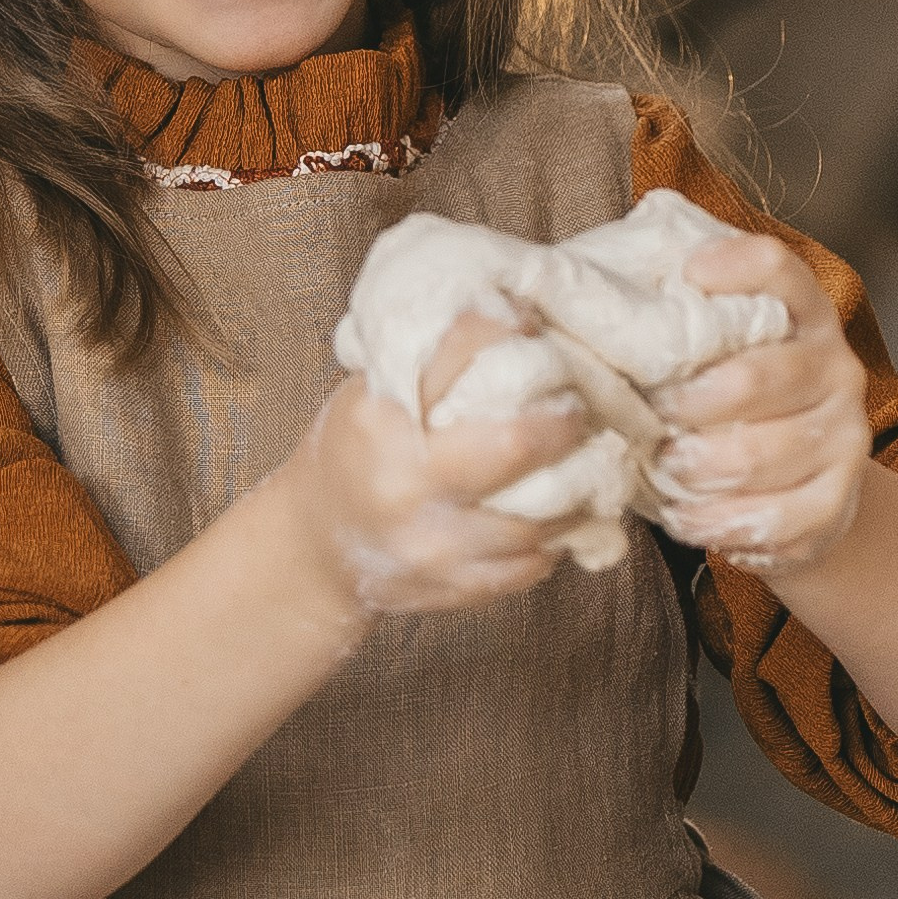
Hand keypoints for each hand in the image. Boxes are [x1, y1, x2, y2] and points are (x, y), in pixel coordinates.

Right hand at [283, 312, 588, 621]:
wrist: (315, 548)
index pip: (466, 352)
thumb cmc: (358, 453)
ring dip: (576, 483)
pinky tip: (555, 510)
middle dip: (562, 421)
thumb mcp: (376, 392)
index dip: (513, 333)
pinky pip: (538, 561)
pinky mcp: (459, 588)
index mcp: (382, 419)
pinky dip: (558, 533)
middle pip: (517, 442)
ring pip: (543, 513)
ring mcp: (434, 545)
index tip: (536, 332)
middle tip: (575, 409)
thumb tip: (514, 309)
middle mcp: (406, 484)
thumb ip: (437, 359)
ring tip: (582, 460)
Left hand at [650, 235, 870, 583]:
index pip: (777, 268)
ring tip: (662, 473)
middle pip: (760, 377)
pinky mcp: (839, 501)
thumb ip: (666, 319)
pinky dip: (720, 523)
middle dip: (691, 404)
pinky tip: (689, 517)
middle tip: (651, 417)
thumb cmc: (726, 404)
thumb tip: (565, 290)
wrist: (802, 485)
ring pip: (763, 456)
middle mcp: (834, 366)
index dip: (731, 268)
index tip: (685, 279)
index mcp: (800, 312)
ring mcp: (844, 435)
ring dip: (698, 470)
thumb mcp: (705, 351)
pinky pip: (777, 519)